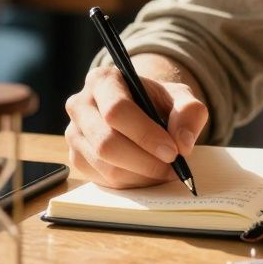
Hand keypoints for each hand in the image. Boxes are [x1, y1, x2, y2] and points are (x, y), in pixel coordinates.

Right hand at [65, 65, 208, 188]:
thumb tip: (183, 143)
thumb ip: (189, 112)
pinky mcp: (76, 158)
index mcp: (102, 80)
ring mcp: (74, 134)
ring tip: (164, 170)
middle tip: (173, 168)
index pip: (117, 110)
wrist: (141, 110)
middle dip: (145, 161)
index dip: (145, 134)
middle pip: (106, 143)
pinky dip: (132, 183)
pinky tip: (147, 173)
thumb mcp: (179, 97)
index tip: (173, 152)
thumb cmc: (157, 102)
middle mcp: (80, 105)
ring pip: (106, 166)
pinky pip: (104, 181)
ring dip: (141, 175)